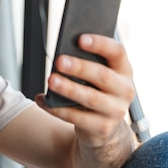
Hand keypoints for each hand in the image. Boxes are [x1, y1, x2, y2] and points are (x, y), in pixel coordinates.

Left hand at [36, 34, 134, 167]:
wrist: (103, 128)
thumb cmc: (95, 91)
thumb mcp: (96, 76)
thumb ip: (86, 62)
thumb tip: (62, 54)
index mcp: (124, 70)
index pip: (118, 52)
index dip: (100, 44)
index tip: (80, 39)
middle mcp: (125, 90)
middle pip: (103, 76)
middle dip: (80, 67)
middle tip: (59, 60)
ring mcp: (116, 111)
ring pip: (91, 98)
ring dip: (69, 88)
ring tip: (51, 80)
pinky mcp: (102, 128)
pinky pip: (77, 118)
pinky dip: (57, 109)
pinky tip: (42, 100)